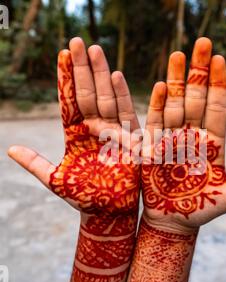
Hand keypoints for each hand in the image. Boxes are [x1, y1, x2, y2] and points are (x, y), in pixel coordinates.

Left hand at [8, 37, 140, 281]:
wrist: (108, 212)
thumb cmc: (85, 197)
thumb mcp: (55, 181)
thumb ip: (35, 163)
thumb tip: (10, 149)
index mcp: (76, 135)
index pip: (69, 101)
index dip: (65, 79)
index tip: (61, 55)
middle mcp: (95, 129)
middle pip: (87, 94)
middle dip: (81, 68)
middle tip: (77, 42)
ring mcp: (113, 133)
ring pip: (105, 98)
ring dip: (100, 75)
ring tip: (95, 51)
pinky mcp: (130, 141)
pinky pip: (126, 115)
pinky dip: (123, 97)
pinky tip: (117, 77)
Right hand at [142, 37, 225, 231]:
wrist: (173, 221)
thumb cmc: (202, 210)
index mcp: (213, 144)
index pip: (217, 107)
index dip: (219, 84)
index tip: (220, 59)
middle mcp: (193, 136)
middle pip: (196, 98)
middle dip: (198, 72)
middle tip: (202, 43)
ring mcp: (172, 139)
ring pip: (176, 104)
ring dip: (177, 80)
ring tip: (179, 54)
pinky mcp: (153, 147)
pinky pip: (155, 122)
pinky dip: (158, 104)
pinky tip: (162, 85)